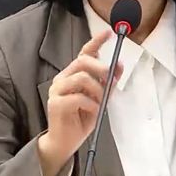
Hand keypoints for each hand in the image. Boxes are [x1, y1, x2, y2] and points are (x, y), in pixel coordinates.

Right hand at [37, 30, 120, 175]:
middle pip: (83, 61)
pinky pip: (78, 97)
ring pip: (82, 78)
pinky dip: (91, 104)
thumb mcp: (100, 99)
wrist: (65, 142)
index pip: (84, 53)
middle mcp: (63, 78)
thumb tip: (119, 65)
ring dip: (97, 90)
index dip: (96, 42)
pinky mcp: (56, 104)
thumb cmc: (81, 118)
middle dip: (101, 67)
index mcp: (73, 74)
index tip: (109, 33)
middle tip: (110, 79)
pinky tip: (93, 111)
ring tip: (100, 102)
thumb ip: (108, 83)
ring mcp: (57, 90)